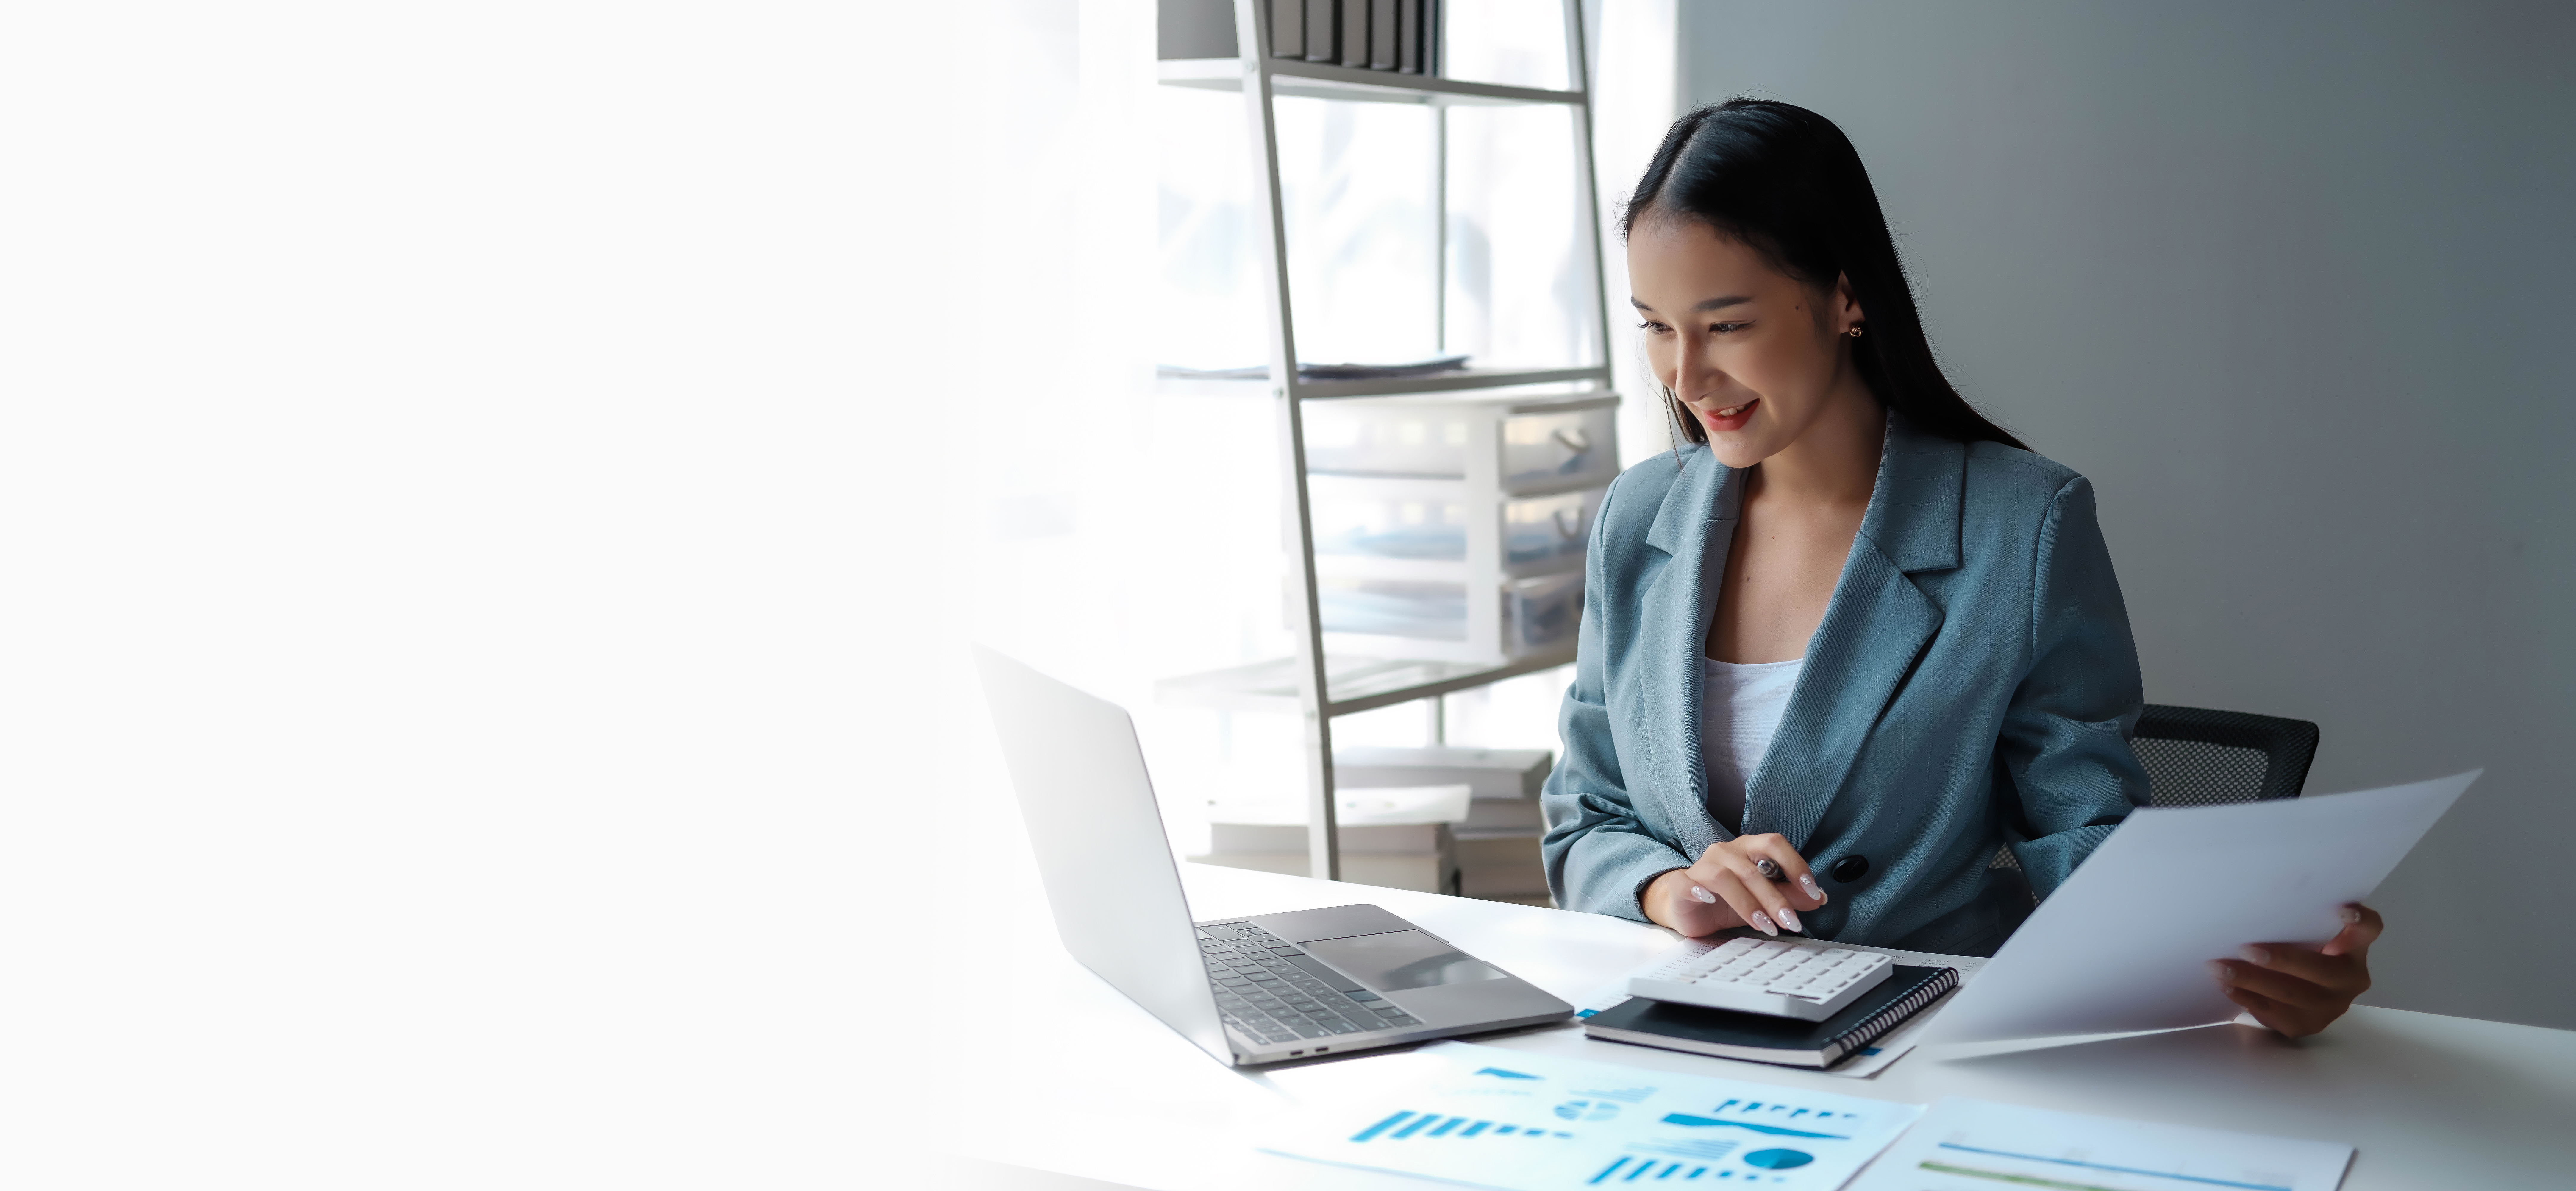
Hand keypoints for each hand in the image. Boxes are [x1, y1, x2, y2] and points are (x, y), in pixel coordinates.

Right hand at [1641, 834, 1827, 937]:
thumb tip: (1819, 897)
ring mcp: (1701, 866)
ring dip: (1748, 904)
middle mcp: (1725, 851)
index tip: (1812, 891)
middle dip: (1776, 898)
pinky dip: (1699, 890)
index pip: (1774, 844)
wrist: (1689, 907)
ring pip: (1725, 877)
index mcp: (1748, 848)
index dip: (1796, 865)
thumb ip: (1790, 896)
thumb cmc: (1728, 900)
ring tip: (1764, 926)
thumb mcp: (1764, 900)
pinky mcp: (1682, 884)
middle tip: (1791, 922)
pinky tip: (1710, 901)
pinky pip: (1687, 882)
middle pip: (1753, 868)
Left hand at [2209, 903, 2380, 1037]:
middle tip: (2246, 949)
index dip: (2361, 922)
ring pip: (2292, 995)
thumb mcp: (2305, 933)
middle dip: (2281, 960)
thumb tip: (2258, 899)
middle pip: (2322, 970)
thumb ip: (2299, 919)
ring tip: (2220, 968)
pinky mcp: (2308, 1025)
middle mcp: (2351, 979)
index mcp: (2355, 949)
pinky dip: (2246, 997)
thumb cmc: (2298, 950)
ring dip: (2251, 980)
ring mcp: (2332, 1006)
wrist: (2297, 995)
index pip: (2369, 931)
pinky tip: (2227, 986)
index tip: (2343, 911)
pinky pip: (2274, 1013)